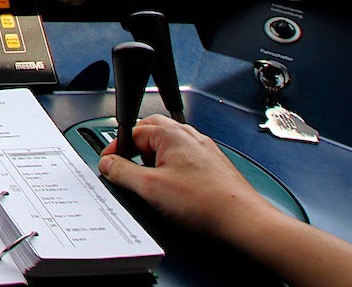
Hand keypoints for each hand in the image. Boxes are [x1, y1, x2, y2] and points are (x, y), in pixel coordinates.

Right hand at [97, 115, 263, 239]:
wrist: (242, 219)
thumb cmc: (205, 202)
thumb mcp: (150, 187)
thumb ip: (122, 172)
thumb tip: (108, 164)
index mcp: (171, 133)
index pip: (132, 131)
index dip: (116, 149)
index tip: (109, 164)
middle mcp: (189, 135)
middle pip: (151, 132)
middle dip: (134, 148)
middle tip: (125, 167)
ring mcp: (203, 149)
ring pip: (168, 144)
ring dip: (153, 157)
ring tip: (150, 180)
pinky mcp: (212, 164)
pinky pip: (184, 157)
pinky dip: (171, 166)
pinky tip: (173, 187)